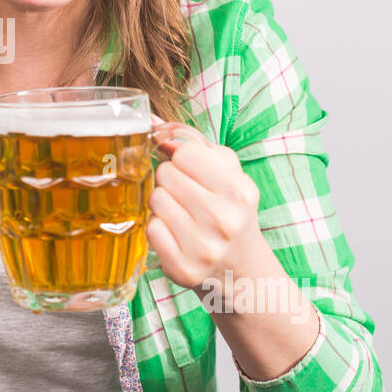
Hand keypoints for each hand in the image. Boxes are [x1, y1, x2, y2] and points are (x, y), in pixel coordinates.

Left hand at [145, 115, 266, 291]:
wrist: (240, 269)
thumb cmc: (229, 210)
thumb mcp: (226, 172)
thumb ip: (192, 142)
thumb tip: (152, 122)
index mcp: (240, 191)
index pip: (184, 154)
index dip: (182, 160)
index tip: (192, 174)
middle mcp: (224, 220)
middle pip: (166, 175)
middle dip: (170, 181)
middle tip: (186, 197)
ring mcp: (203, 247)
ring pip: (155, 200)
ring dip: (162, 204)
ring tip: (181, 214)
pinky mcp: (182, 268)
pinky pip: (151, 229)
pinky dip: (158, 228)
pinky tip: (175, 234)